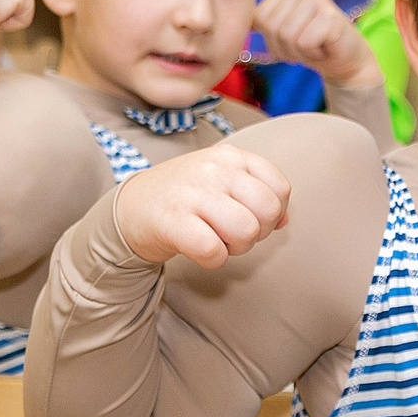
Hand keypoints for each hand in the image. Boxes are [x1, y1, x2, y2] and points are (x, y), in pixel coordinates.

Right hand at [112, 142, 291, 268]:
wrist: (133, 206)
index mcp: (232, 157)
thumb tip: (284, 221)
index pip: (280, 189)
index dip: (273, 214)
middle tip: (233, 234)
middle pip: (267, 211)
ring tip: (217, 240)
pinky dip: (213, 259)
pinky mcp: (171, 220)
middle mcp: (214, 169)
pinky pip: (213, 250)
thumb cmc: (188, 197)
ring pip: (245, 231)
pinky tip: (201, 250)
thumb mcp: (224, 183)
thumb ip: (258, 194)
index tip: (250, 217)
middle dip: (258, 233)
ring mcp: (192, 193)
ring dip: (236, 248)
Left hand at [255, 0, 378, 87]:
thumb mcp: (281, 29)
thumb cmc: (311, 45)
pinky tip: (325, 47)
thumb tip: (227, 21)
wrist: (345, 60)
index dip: (273, 40)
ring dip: (300, 52)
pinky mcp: (331, 16)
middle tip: (307, 45)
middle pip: (273, 28)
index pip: (261, 20)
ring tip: (316, 45)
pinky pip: (304, 43)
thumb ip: (261, 20)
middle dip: (287, 47)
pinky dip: (313, 53)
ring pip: (288, 36)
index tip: (294, 38)